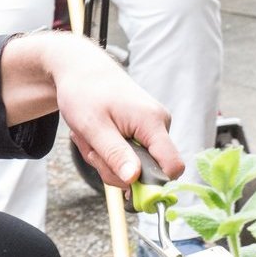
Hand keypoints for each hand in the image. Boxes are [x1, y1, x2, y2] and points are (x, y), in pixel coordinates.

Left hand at [45, 39, 185, 187]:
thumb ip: (115, 154)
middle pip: (148, 172)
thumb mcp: (93, 127)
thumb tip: (133, 179)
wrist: (83, 70)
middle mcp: (159, 125)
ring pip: (135, 166)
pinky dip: (110, 153)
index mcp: (152, 122)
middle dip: (115, 169)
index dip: (152, 184)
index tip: (124, 186)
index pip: (172, 166)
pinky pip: (130, 156)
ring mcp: (153, 128)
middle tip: (93, 150)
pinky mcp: (145, 131)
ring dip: (108, 160)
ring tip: (92, 138)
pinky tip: (100, 137)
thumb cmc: (85, 92)